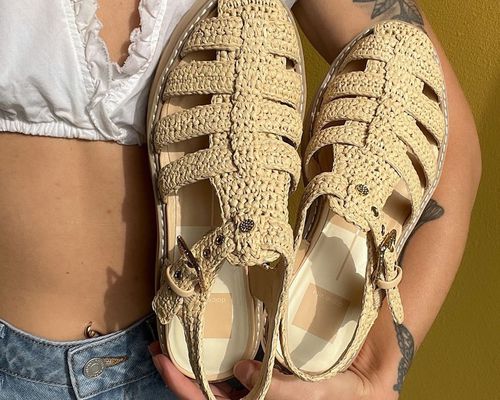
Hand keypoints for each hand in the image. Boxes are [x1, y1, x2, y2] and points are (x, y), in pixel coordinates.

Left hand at [149, 341, 397, 399]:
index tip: (161, 360)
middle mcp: (252, 399)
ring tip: (177, 330)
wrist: (370, 380)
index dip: (182, 386)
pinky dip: (222, 343)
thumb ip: (284, 393)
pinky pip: (238, 357)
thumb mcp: (322, 397)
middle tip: (158, 341)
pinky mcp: (268, 366)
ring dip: (197, 354)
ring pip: (219, 373)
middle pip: (206, 390)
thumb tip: (239, 371)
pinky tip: (214, 324)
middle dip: (179, 368)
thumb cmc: (350, 395)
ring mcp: (258, 383)